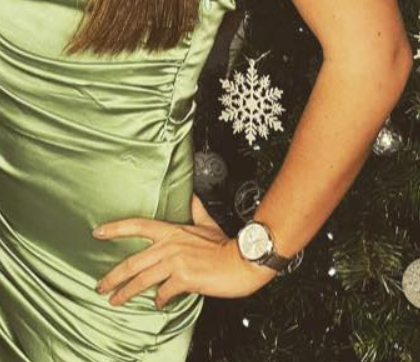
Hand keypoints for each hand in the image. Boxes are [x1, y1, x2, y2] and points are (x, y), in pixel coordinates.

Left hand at [92, 193, 278, 308]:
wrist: (241, 260)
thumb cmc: (225, 244)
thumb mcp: (208, 223)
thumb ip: (196, 210)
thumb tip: (192, 196)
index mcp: (173, 231)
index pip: (138, 225)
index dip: (116, 228)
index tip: (98, 232)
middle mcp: (170, 245)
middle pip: (133, 260)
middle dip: (113, 276)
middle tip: (99, 286)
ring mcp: (176, 262)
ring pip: (143, 279)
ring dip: (126, 292)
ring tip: (114, 300)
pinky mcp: (184, 278)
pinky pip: (163, 292)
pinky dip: (159, 300)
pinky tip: (158, 303)